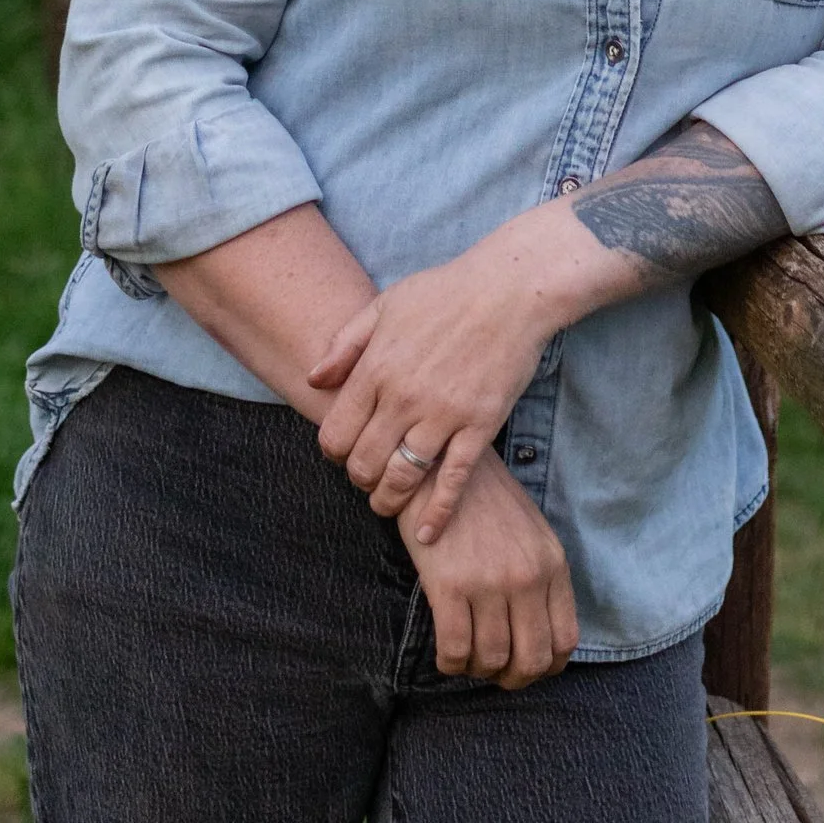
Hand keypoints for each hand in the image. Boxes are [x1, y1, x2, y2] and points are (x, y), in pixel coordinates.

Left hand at [310, 215, 580, 537]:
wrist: (510, 290)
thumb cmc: (445, 292)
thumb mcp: (385, 305)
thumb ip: (345, 344)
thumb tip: (314, 379)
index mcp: (377, 368)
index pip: (336, 432)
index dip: (332, 452)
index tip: (341, 454)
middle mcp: (404, 397)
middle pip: (364, 462)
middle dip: (359, 479)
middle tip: (365, 480)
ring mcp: (443, 414)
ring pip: (402, 478)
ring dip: (388, 500)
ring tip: (386, 504)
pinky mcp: (479, 426)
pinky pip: (453, 481)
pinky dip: (437, 513)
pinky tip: (426, 533)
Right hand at [414, 449, 577, 688]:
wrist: (439, 465)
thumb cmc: (483, 500)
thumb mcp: (531, 533)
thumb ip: (540, 576)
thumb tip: (536, 630)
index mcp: (552, 564)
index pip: (565, 640)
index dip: (546, 666)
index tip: (525, 666)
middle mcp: (527, 576)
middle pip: (531, 659)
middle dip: (513, 679)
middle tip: (494, 674)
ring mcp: (489, 582)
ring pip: (491, 658)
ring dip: (477, 670)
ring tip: (466, 658)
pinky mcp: (450, 585)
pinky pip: (455, 649)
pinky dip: (450, 663)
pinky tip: (446, 654)